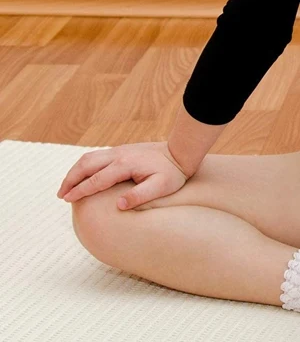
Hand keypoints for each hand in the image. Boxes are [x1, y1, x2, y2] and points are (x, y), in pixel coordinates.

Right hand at [56, 141, 190, 210]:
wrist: (181, 151)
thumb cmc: (173, 173)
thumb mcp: (161, 187)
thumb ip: (140, 196)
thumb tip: (119, 205)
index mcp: (125, 165)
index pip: (96, 179)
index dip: (80, 190)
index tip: (67, 200)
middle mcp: (119, 154)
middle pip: (86, 164)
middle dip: (71, 179)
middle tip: (61, 195)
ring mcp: (120, 150)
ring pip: (90, 157)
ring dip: (75, 171)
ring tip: (66, 187)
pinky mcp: (123, 150)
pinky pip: (97, 156)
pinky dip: (85, 166)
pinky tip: (84, 176)